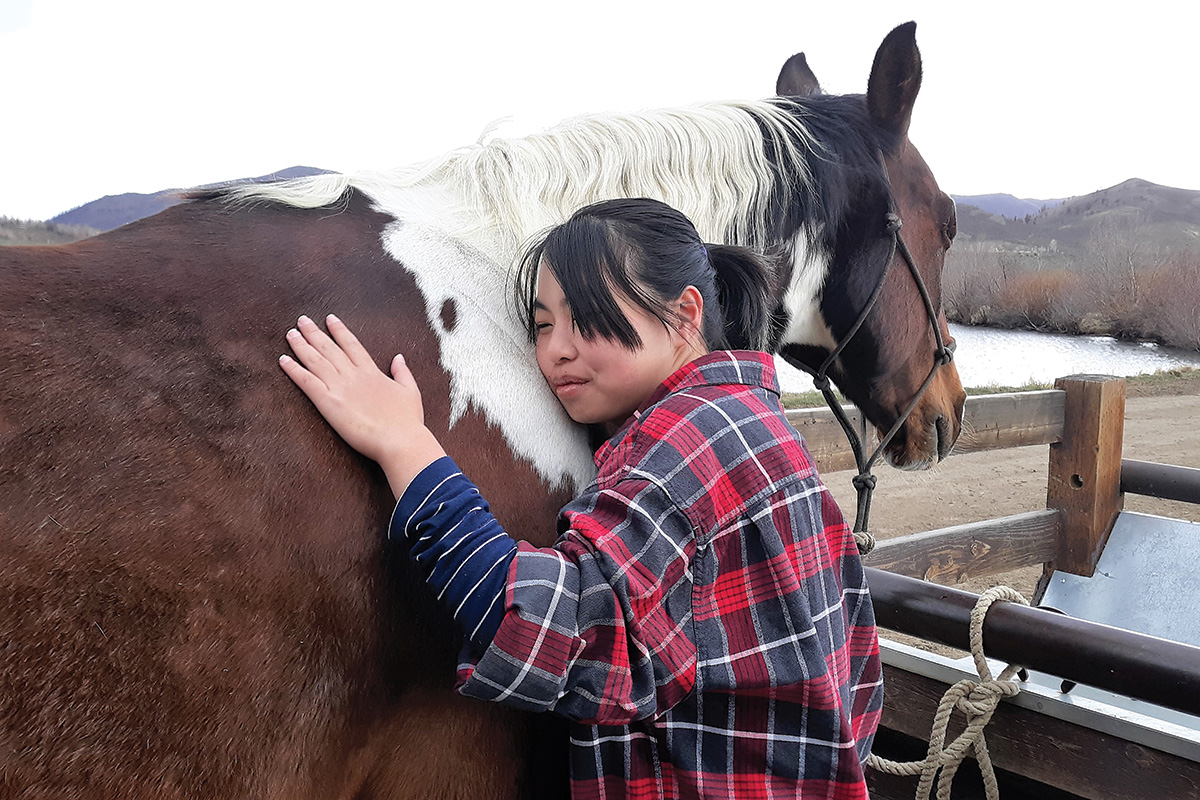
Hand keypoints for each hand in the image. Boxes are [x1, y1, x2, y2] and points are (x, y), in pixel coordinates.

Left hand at [280, 314, 444, 495]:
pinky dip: (294, 370)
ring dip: (301, 346)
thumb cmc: (408, 421)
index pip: (352, 345)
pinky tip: (283, 360)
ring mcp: (340, 388)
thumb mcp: (411, 391)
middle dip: (314, 333)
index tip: (329, 319)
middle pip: (329, 348)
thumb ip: (402, 372)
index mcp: (372, 372)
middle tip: (302, 320)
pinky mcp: (329, 404)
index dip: (339, 331)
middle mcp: (354, 375)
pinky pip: (307, 383)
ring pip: (316, 361)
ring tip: (290, 333)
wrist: (400, 440)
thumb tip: (398, 357)